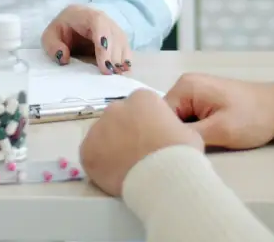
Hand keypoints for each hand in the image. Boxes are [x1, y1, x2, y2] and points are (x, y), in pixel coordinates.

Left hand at [41, 4, 130, 73]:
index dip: (103, 41)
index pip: (98, 22)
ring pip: (122, 41)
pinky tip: (124, 71)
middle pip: (113, 34)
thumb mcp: (49, 37)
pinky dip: (125, 59)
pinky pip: (125, 47)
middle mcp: (102, 18)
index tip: (104, 62)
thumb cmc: (61, 30)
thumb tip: (63, 57)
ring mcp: (112, 27)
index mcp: (84, 14)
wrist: (71, 24)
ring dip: (121, 58)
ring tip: (116, 75)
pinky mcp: (117, 37)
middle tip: (110, 73)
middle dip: (113, 55)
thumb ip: (53, 46)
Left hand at [80, 88, 202, 195]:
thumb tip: (167, 133)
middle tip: (138, 155)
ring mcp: (99, 127)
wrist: (164, 176)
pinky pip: (91, 155)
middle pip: (119, 119)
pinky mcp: (86, 150)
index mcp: (142, 98)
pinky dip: (100, 164)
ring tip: (126, 168)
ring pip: (103, 136)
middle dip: (126, 134)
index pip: (140, 108)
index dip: (146, 125)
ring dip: (111, 147)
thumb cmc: (180, 153)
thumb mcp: (187, 131)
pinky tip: (115, 174)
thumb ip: (172, 126)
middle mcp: (117, 107)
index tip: (152, 141)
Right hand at [164, 73, 273, 149]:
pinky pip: (188, 119)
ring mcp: (194, 92)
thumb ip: (189, 136)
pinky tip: (204, 142)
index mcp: (185, 87)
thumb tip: (163, 144)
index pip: (160, 117)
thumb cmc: (253, 117)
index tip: (177, 154)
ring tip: (199, 147)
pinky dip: (194, 131)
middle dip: (176, 136)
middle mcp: (185, 85)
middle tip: (190, 153)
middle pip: (167, 118)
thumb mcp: (221, 131)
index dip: (166, 137)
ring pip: (177, 121)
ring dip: (186, 135)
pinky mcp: (202, 101)